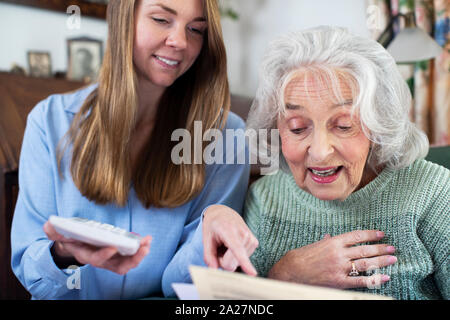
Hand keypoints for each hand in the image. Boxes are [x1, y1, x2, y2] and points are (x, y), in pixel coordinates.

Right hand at [43, 221, 151, 274]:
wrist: (76, 243)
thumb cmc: (71, 238)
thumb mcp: (60, 234)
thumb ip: (54, 231)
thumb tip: (49, 225)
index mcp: (87, 255)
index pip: (96, 259)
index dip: (104, 255)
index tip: (112, 246)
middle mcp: (102, 260)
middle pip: (119, 266)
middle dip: (132, 259)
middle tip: (143, 248)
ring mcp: (112, 258)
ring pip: (128, 262)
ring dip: (140, 254)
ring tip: (147, 243)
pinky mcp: (120, 253)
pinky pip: (132, 254)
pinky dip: (140, 248)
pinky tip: (146, 239)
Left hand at [202, 205, 258, 275]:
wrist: (224, 213)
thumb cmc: (213, 225)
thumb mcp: (206, 238)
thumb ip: (208, 255)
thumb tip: (214, 270)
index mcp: (229, 231)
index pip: (237, 250)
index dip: (245, 263)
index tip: (253, 274)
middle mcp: (244, 234)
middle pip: (232, 263)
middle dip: (223, 261)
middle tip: (219, 247)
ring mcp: (251, 239)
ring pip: (237, 263)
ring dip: (229, 257)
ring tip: (226, 243)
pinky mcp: (255, 243)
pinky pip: (242, 260)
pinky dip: (235, 256)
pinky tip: (232, 245)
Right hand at [268, 230, 396, 288]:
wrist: (291, 271)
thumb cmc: (301, 257)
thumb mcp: (315, 245)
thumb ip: (326, 241)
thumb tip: (330, 236)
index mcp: (333, 241)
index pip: (357, 236)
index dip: (371, 235)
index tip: (381, 234)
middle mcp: (339, 253)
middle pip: (365, 250)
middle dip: (380, 248)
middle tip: (392, 247)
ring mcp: (340, 268)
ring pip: (366, 263)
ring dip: (381, 261)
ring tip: (392, 259)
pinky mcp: (339, 281)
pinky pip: (360, 281)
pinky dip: (374, 279)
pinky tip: (384, 277)